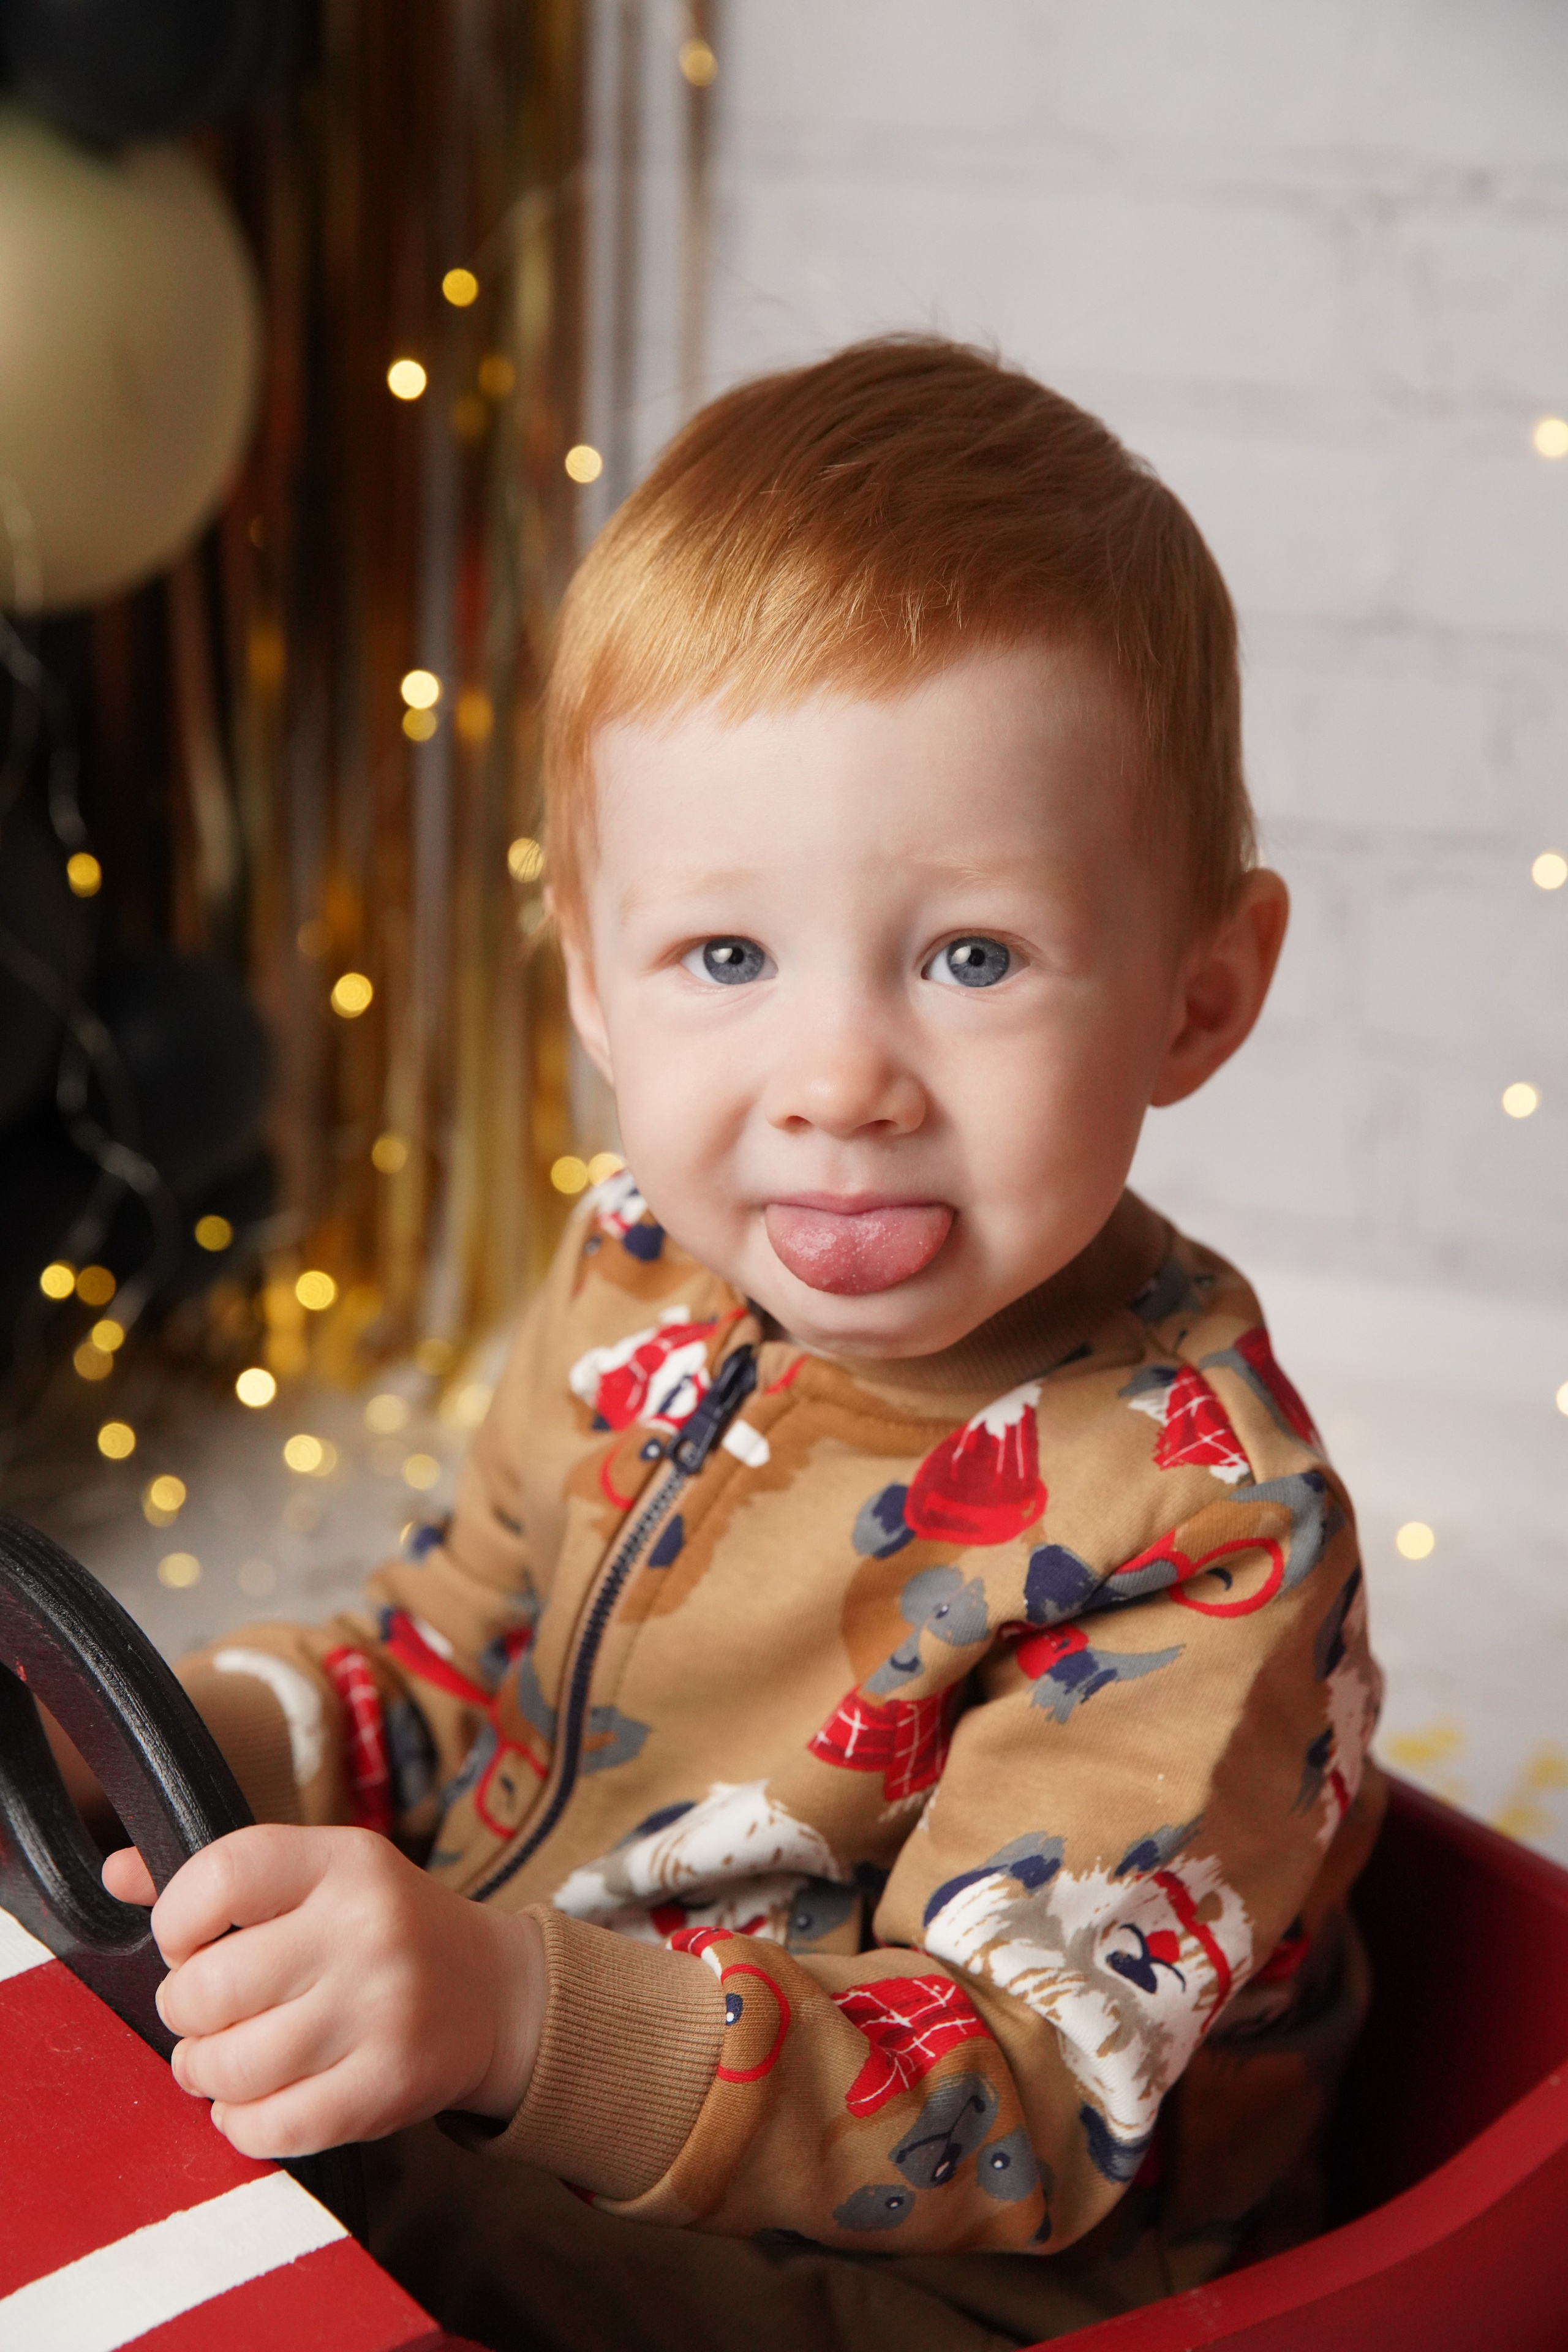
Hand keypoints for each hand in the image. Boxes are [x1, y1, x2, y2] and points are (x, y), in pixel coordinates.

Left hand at [102, 1826, 545, 2157]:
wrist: (494, 1993)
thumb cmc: (383, 1929)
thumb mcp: (318, 1877)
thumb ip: (219, 1876)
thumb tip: (115, 1873)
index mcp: (344, 1861)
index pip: (221, 1876)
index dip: (176, 1920)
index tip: (187, 1943)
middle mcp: (366, 1928)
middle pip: (209, 1988)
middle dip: (184, 2012)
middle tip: (203, 2014)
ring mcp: (382, 2010)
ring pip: (231, 2066)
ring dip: (204, 2073)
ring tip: (219, 2061)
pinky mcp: (388, 2087)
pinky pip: (273, 2128)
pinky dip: (242, 2124)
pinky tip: (254, 2102)